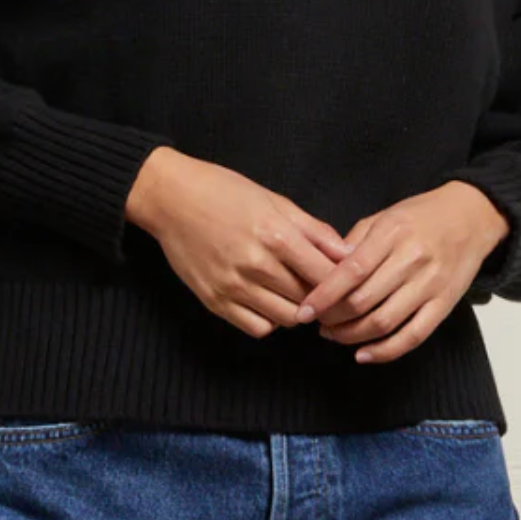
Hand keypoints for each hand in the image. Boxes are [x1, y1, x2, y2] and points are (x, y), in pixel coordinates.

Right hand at [125, 147, 352, 338]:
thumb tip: (348, 253)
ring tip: (297, 295)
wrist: (171, 199)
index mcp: (276, 235)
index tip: (350, 286)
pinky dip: (270, 320)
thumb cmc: (225, 192)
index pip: (325, 276)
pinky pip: (257, 327)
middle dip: (323, 299)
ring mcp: (233, 286)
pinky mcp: (214, 301)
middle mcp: (255, 264)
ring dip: (298, 311)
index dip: (344, 286)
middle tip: (327, 294)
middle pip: (308, 300)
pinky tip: (270, 302)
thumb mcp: (276, 201)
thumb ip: (314, 231)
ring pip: (286, 318)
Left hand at [292, 181, 510, 363]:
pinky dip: (385, 351)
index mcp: (393, 233)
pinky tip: (363, 354)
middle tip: (318, 322)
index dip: (324, 296)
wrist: (472, 217)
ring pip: (384, 322)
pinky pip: (413, 336)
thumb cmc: (422, 216)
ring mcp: (431, 284)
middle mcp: (413, 259)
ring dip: (352, 336)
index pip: (351, 271)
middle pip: (364, 301)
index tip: (304, 311)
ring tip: (335, 335)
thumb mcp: (384, 217)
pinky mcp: (445, 305)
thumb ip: (353, 243)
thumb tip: (324, 272)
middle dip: (334, 319)